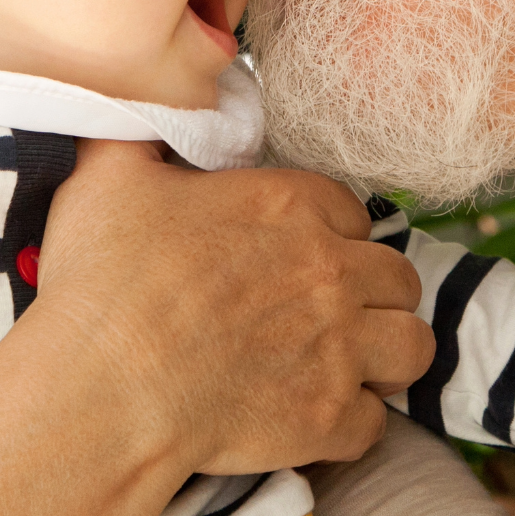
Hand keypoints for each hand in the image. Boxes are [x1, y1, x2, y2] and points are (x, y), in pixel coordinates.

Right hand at [32, 140, 432, 476]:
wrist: (101, 388)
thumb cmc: (102, 281)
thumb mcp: (109, 174)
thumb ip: (146, 123)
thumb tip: (159, 89)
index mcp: (291, 205)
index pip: (355, 213)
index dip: (332, 235)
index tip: (302, 258)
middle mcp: (331, 270)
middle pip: (400, 279)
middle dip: (373, 295)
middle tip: (331, 315)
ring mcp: (340, 347)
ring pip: (414, 347)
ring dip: (386, 356)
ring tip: (348, 366)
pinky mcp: (331, 417)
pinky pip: (376, 424)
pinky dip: (349, 427)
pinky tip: (312, 420)